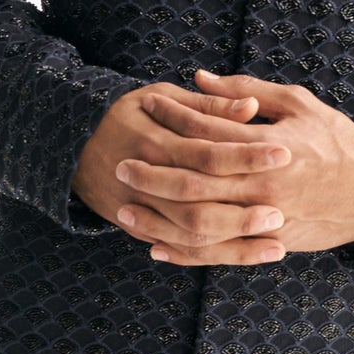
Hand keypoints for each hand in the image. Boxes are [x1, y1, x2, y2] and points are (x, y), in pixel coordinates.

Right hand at [69, 83, 293, 265]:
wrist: (70, 143)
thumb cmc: (126, 113)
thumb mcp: (161, 96)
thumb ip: (207, 104)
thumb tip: (251, 107)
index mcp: (156, 140)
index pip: (209, 152)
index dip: (247, 155)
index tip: (284, 154)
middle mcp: (146, 177)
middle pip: (200, 201)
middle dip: (242, 211)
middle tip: (281, 212)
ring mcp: (139, 207)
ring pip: (190, 234)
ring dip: (235, 243)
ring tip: (276, 245)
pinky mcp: (136, 227)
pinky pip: (177, 248)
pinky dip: (210, 257)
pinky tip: (244, 256)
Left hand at [119, 68, 353, 265]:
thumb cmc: (337, 140)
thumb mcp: (299, 103)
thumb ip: (248, 92)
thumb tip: (200, 79)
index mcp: (272, 147)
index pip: (210, 131)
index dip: (175, 116)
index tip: (147, 105)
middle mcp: (266, 187)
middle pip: (197, 182)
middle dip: (154, 173)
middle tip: (121, 163)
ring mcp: (268, 221)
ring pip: (202, 225)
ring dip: (158, 219)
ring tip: (123, 209)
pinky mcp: (271, 245)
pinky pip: (220, 255)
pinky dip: (185, 254)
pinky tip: (155, 247)